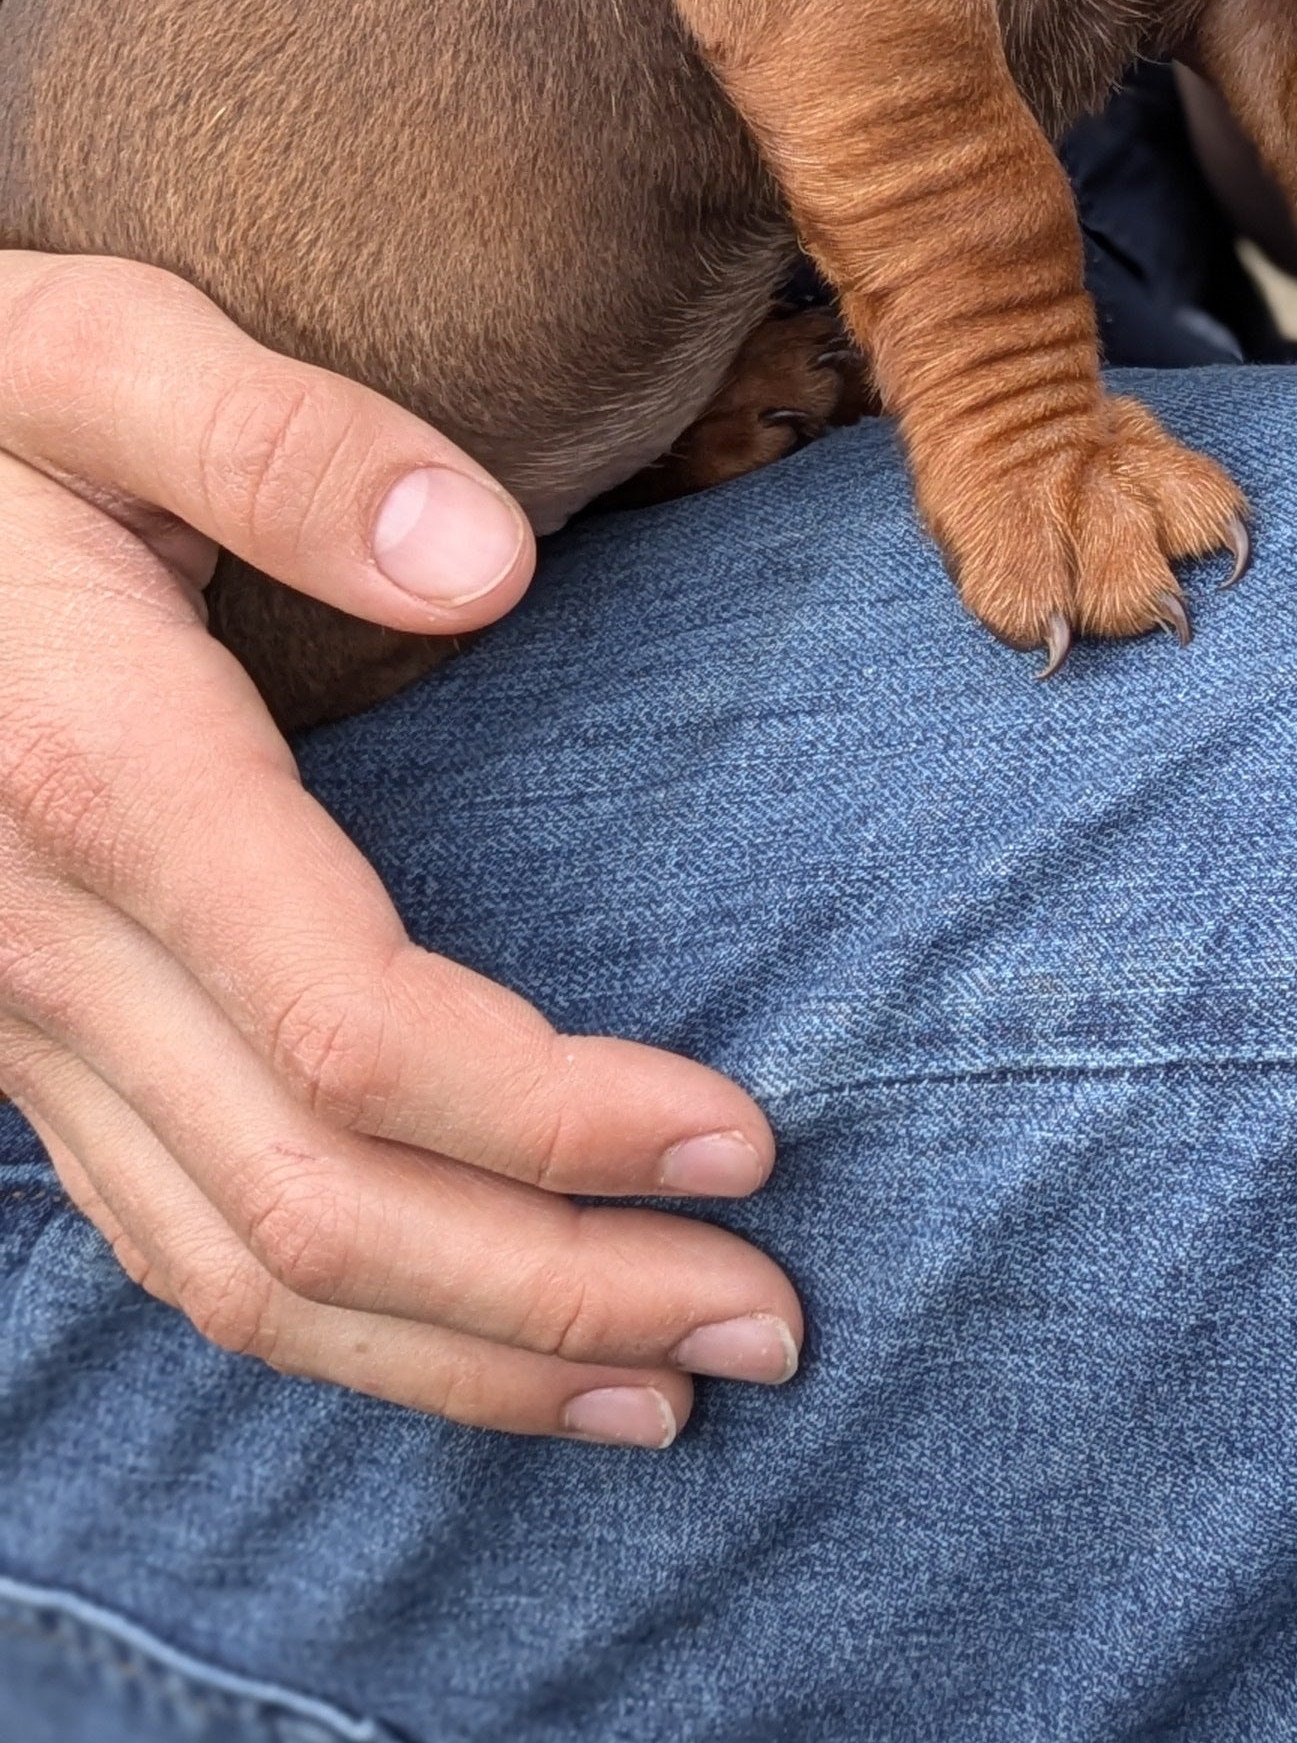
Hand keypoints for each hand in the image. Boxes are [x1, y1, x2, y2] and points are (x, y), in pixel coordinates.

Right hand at [0, 254, 802, 1438]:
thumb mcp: (103, 352)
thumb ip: (290, 444)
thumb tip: (486, 561)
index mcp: (101, 776)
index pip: (352, 1030)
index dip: (555, 1120)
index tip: (744, 1138)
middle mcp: (45, 939)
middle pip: (316, 1201)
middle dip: (555, 1290)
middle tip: (774, 1321)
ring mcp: (17, 1014)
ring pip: (233, 1271)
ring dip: (460, 1357)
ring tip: (664, 1391)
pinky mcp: (17, 1040)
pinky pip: (166, 1238)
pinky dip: (332, 1329)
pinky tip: (465, 1341)